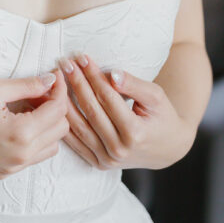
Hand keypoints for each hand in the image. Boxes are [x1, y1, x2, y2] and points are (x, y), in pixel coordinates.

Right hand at [0, 71, 68, 179]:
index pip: (58, 110)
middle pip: (61, 130)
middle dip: (55, 107)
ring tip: (28, 108)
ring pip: (51, 146)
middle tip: (38, 91)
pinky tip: (17, 124)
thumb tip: (50, 80)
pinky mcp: (5, 173)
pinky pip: (34, 157)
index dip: (59, 89)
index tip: (53, 76)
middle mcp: (23, 155)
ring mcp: (14, 167)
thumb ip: (27, 85)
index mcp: (22, 133)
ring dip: (48, 126)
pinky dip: (35, 140)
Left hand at [61, 56, 194, 170]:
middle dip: (76, 83)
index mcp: (135, 133)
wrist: (167, 148)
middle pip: (91, 110)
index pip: (108, 98)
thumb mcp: (156, 97)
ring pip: (79, 127)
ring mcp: (108, 160)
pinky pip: (76, 142)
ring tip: (57, 80)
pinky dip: (64, 122)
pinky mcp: (99, 164)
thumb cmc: (162, 117)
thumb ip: (134, 85)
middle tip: (65, 63)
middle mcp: (119, 150)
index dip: (93, 76)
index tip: (82, 58)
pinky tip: (56, 105)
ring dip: (64, 101)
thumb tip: (112, 74)